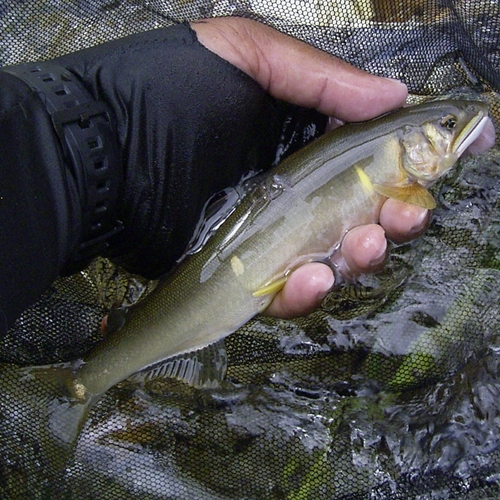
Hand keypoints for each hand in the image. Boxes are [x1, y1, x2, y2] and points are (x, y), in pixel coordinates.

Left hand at [192, 18, 427, 317]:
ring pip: (330, 259)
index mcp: (298, 136)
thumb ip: (319, 77)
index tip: (448, 165)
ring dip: (358, 258)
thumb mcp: (245, 56)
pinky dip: (303, 292)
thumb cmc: (165, 94)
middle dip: (392, 219)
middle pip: (359, 213)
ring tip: (364, 246)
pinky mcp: (238, 270)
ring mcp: (265, 232)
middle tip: (402, 217)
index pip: (368, 154)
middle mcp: (290, 186)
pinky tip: (310, 279)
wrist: (101, 154)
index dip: (409, 161)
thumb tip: (394, 95)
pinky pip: (281, 292)